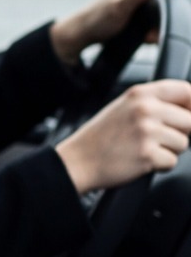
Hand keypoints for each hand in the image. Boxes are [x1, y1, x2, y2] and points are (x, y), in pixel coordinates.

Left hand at [49, 0, 188, 65]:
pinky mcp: (139, 5)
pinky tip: (144, 35)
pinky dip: (153, 26)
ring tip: (147, 34)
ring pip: (165, 8)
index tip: (170, 19)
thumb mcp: (118, 8)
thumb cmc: (97, 19)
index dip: (178, 3)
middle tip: (153, 32)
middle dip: (168, 16)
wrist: (82, 31)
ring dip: (160, 23)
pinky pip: (156, 15)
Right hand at [56, 79, 190, 192]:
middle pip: (190, 121)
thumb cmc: (100, 137)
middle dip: (180, 134)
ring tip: (144, 150)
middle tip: (157, 140)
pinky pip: (172, 162)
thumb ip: (153, 103)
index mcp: (140, 94)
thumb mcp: (123, 107)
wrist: (77, 161)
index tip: (189, 115)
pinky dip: (160, 166)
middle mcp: (145, 109)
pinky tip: (140, 161)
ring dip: (169, 151)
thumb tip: (188, 110)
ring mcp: (147, 132)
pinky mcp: (147, 155)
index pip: (186, 90)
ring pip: (184, 143)